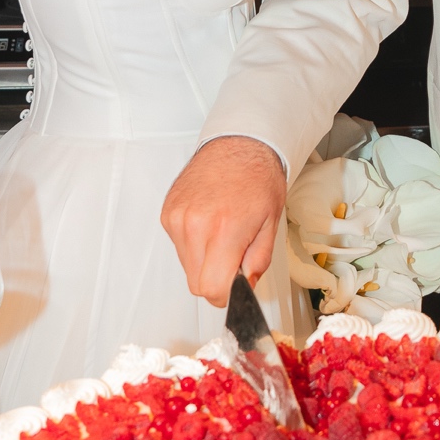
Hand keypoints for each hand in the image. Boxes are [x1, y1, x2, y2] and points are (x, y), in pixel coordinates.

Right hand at [161, 136, 286, 306]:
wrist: (239, 143)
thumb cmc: (258, 178)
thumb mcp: (271, 224)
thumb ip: (258, 262)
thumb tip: (245, 288)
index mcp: (224, 229)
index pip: (212, 289)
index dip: (227, 295)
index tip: (236, 286)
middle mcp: (195, 225)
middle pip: (196, 284)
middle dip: (216, 279)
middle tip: (234, 257)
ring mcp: (177, 218)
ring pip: (186, 266)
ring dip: (204, 261)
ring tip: (222, 233)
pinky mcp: (168, 213)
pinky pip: (179, 246)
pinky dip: (193, 243)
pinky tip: (209, 223)